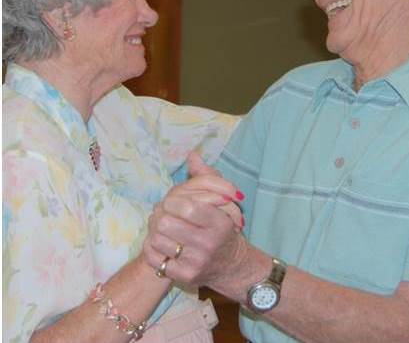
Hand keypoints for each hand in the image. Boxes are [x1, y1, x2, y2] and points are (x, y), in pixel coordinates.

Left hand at [143, 153, 246, 285]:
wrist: (232, 265)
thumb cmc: (223, 227)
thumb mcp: (223, 201)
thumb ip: (207, 176)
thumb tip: (192, 155)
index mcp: (220, 223)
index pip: (189, 208)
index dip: (174, 201)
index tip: (172, 200)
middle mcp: (209, 244)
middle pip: (167, 223)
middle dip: (160, 215)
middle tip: (162, 213)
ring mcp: (196, 263)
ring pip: (158, 240)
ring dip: (154, 231)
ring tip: (160, 227)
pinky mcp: (185, 277)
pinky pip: (155, 259)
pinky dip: (153, 249)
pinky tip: (160, 244)